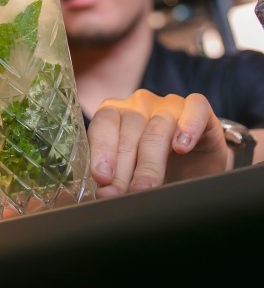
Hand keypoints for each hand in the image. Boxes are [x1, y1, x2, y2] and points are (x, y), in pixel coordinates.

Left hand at [88, 89, 227, 197]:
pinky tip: (182, 148)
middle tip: (120, 195)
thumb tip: (105, 197)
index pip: (103, 124)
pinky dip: (189, 125)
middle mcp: (139, 104)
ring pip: (158, 127)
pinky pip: (195, 107)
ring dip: (150, 162)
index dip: (101, 151)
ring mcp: (169, 104)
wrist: (199, 170)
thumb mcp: (131, 174)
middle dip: (123, 168)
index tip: (101, 179)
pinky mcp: (200, 109)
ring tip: (146, 188)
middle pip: (128, 132)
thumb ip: (115, 178)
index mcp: (116, 114)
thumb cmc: (158, 171)